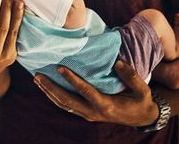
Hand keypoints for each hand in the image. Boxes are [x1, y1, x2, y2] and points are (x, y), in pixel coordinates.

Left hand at [33, 60, 158, 126]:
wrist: (141, 117)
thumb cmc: (141, 100)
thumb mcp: (142, 89)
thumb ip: (131, 76)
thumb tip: (117, 62)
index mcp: (107, 105)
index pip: (85, 91)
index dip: (72, 79)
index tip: (60, 67)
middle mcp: (94, 112)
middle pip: (67, 101)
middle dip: (51, 88)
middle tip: (37, 76)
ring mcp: (88, 114)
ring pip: (64, 105)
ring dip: (49, 92)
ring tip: (37, 79)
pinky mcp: (86, 113)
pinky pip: (67, 106)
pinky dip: (55, 96)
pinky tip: (47, 87)